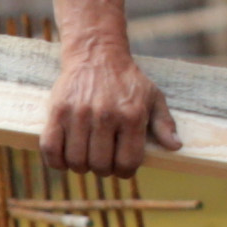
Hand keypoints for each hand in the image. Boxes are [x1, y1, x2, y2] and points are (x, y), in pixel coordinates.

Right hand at [45, 38, 180, 175]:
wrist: (97, 54)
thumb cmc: (127, 81)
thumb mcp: (154, 97)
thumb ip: (164, 123)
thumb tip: (175, 146)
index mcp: (132, 116)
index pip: (128, 161)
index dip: (125, 172)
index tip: (122, 168)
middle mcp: (106, 116)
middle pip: (101, 164)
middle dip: (103, 170)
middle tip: (103, 164)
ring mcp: (79, 114)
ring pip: (76, 160)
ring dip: (81, 167)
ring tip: (86, 160)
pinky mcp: (57, 111)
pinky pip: (51, 148)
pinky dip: (56, 162)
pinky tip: (64, 159)